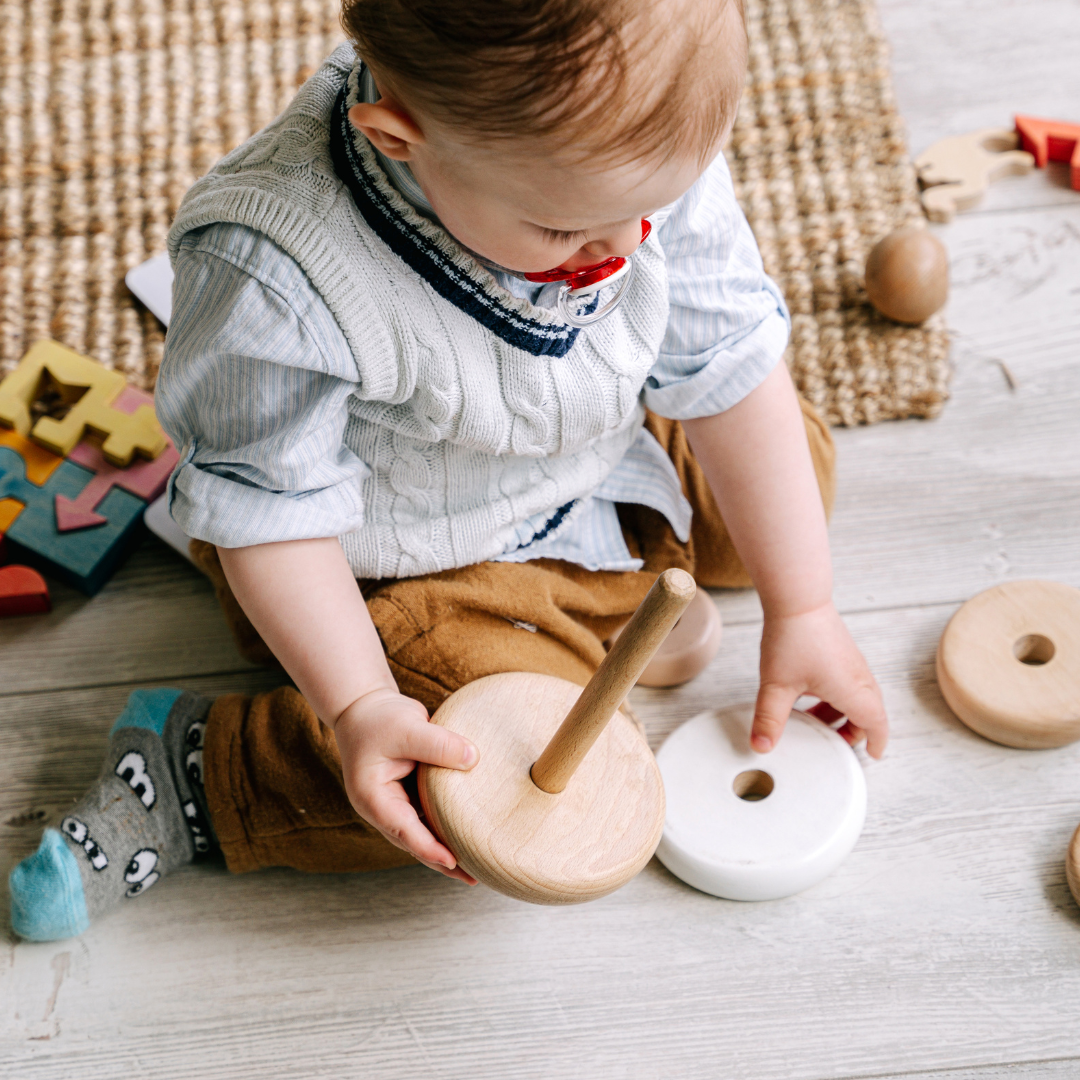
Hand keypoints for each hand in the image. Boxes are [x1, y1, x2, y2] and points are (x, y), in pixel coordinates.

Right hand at [333, 688, 479, 882]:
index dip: (429, 848)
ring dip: (446, 848)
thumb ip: (439, 744)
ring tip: (476, 865)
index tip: (453, 861)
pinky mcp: (409, 794)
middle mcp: (383, 807)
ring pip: (423, 832)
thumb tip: (474, 759)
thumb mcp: (408, 726)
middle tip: (473, 878)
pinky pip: (429, 815)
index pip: (403, 830)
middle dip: (442, 861)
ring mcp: (395, 803)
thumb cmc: (378, 718)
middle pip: (414, 842)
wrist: (363, 707)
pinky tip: (468, 833)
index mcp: (373, 798)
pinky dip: (446, 826)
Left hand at [752, 602, 887, 758]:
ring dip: (841, 713)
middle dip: (854, 731)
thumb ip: (769, 719)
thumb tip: (762, 746)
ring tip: (814, 721)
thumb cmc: (794, 638)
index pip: (877, 724)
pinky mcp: (841, 650)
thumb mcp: (776, 686)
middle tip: (833, 743)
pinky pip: (848, 681)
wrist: (798, 598)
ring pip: (857, 696)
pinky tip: (808, 695)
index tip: (872, 755)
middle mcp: (859, 677)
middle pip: (869, 713)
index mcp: (853, 691)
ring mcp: (852, 662)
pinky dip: (835, 696)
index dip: (877, 743)